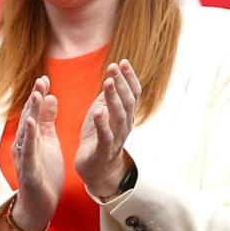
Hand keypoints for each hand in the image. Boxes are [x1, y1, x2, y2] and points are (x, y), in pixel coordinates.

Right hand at [9, 76, 62, 230]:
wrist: (39, 204)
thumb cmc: (44, 172)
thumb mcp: (48, 141)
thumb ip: (47, 120)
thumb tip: (50, 96)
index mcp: (32, 137)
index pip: (35, 112)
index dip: (39, 96)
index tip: (45, 79)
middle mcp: (24, 144)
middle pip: (28, 118)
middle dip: (35, 99)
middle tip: (41, 81)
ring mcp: (25, 157)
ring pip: (27, 132)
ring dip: (31, 113)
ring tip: (37, 95)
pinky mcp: (28, 170)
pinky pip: (29, 151)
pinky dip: (29, 137)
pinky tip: (31, 124)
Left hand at [74, 60, 140, 196]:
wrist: (96, 168)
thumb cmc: (98, 137)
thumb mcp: (104, 112)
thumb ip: (109, 96)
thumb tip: (113, 72)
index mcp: (126, 115)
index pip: (133, 94)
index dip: (129, 78)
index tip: (123, 62)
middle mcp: (125, 126)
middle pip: (127, 102)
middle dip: (121, 83)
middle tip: (115, 67)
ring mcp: (116, 138)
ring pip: (118, 117)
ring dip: (114, 98)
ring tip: (108, 82)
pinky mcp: (103, 150)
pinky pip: (105, 136)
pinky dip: (102, 123)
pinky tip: (98, 111)